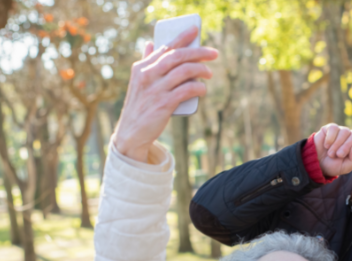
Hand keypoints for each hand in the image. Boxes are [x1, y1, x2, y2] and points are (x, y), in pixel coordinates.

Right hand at [112, 26, 218, 161]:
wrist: (131, 132)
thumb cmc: (140, 105)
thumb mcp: (138, 81)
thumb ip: (146, 62)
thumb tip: (149, 43)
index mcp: (142, 67)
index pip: (165, 47)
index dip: (182, 37)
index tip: (195, 30)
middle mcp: (147, 75)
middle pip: (177, 56)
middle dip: (198, 52)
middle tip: (214, 53)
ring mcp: (156, 90)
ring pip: (184, 71)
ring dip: (201, 70)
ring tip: (209, 73)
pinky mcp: (164, 104)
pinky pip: (187, 90)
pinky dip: (198, 87)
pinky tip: (203, 89)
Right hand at [314, 122, 351, 176]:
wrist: (316, 163)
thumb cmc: (333, 166)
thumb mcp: (346, 167)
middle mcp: (350, 137)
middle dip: (347, 146)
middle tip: (339, 155)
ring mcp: (341, 131)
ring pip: (345, 132)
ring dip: (337, 145)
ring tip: (331, 153)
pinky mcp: (331, 128)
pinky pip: (334, 129)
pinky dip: (330, 138)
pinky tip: (326, 145)